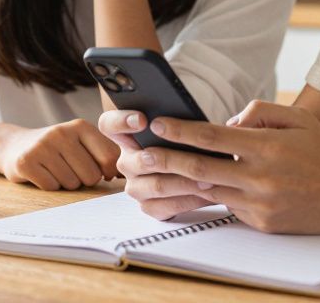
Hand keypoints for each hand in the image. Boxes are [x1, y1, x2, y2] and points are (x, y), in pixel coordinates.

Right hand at [0, 119, 120, 190]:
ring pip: (72, 184)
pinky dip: (49, 186)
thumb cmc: (57, 150)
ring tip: (54, 170)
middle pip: (91, 175)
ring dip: (65, 184)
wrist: (15, 146)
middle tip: (69, 169)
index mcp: (81, 126)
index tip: (101, 173)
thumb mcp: (80, 143)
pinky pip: (51, 187)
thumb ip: (104, 154)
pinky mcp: (26, 162)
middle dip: (83, 179)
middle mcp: (62, 132)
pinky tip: (42, 174)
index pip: (110, 158)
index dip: (108, 173)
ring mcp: (42, 146)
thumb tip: (126, 174)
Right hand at [98, 109, 213, 219]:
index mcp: (127, 136)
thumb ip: (176, 120)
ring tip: (210, 177)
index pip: (109, 125)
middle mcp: (127, 162)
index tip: (143, 120)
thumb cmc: (187, 142)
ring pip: (156, 185)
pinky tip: (208, 193)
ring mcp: (136, 186)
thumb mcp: (180, 127)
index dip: (121, 121)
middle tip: (187, 156)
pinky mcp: (150, 207)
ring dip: (185, 182)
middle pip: (137, 161)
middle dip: (166, 160)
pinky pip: (168, 206)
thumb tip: (186, 113)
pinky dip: (191, 200)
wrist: (200, 172)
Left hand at [117, 101, 319, 232]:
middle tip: (137, 156)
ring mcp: (261, 205)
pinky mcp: (263, 225)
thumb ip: (260, 112)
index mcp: (267, 148)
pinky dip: (213, 197)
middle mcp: (261, 179)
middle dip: (164, 160)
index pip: (213, 137)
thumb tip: (227, 122)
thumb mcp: (297, 118)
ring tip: (151, 176)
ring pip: (209, 193)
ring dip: (178, 184)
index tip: (157, 123)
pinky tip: (191, 190)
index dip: (181, 131)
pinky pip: (230, 208)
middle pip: (200, 169)